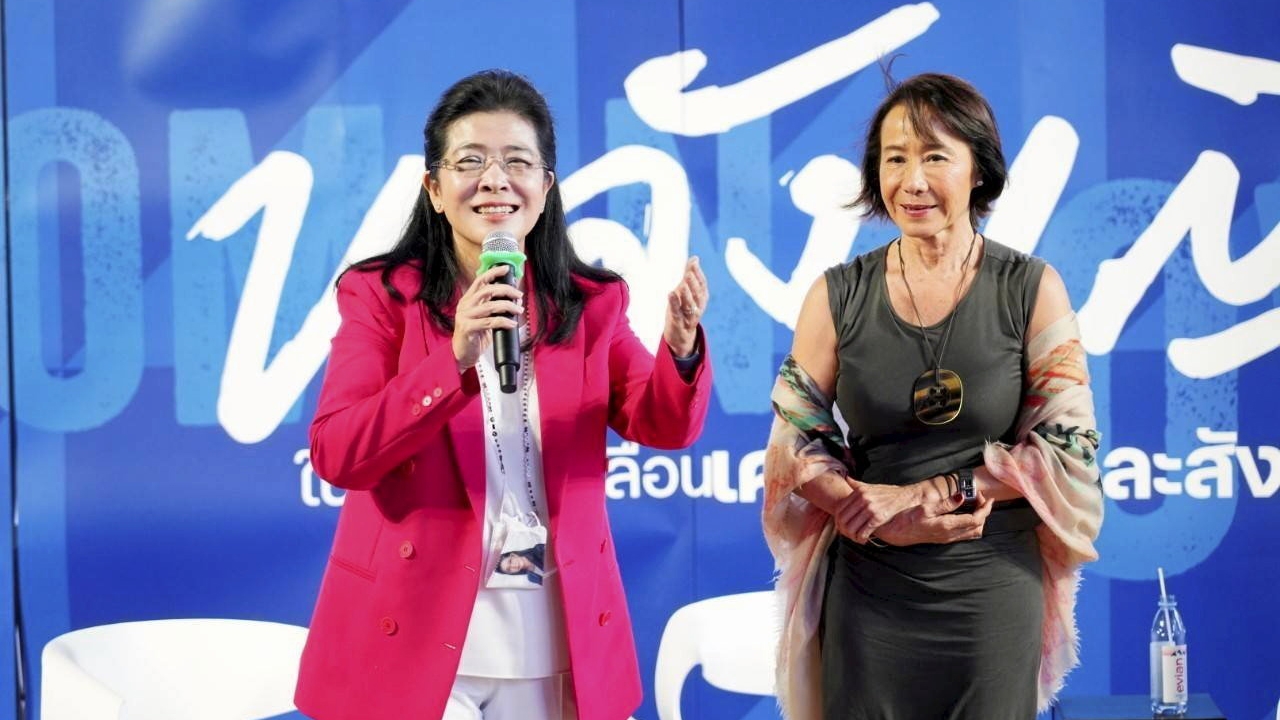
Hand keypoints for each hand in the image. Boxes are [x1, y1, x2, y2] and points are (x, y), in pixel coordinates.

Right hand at [452, 265, 522, 370]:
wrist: (462, 354)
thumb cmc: (474, 336)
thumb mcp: (483, 318)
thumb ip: (493, 308)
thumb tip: (514, 301)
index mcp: (468, 300)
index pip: (480, 281)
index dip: (493, 272)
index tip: (506, 268)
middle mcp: (465, 305)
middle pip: (488, 290)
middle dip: (506, 290)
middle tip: (519, 294)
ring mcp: (465, 316)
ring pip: (490, 306)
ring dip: (508, 306)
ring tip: (519, 309)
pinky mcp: (467, 328)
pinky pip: (490, 322)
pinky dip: (504, 321)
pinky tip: (512, 323)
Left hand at [663, 257, 708, 356]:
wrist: (680, 335)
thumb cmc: (683, 308)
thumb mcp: (686, 291)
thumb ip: (690, 275)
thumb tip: (695, 258)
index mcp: (702, 298)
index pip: (702, 284)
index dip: (698, 274)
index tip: (693, 263)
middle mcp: (698, 307)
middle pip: (698, 294)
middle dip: (693, 283)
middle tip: (688, 273)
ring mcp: (689, 316)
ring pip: (690, 305)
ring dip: (686, 295)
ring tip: (682, 284)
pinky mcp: (678, 323)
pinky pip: (677, 313)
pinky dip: (674, 304)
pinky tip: (670, 294)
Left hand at [831, 480, 924, 544]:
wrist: (908, 497)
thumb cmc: (889, 494)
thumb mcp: (872, 487)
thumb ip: (859, 485)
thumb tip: (847, 479)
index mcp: (859, 491)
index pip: (839, 508)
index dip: (837, 520)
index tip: (840, 526)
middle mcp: (863, 498)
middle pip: (843, 519)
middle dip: (843, 530)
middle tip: (846, 535)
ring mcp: (870, 508)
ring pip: (851, 527)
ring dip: (852, 536)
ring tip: (855, 538)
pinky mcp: (878, 518)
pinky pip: (864, 531)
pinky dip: (861, 538)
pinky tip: (864, 540)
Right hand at [873, 490, 994, 545]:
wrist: (895, 532)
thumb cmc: (906, 518)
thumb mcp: (925, 507)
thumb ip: (945, 504)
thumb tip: (961, 497)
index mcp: (947, 526)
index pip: (976, 519)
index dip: (985, 509)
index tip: (988, 499)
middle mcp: (950, 535)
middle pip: (978, 528)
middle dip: (984, 513)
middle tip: (980, 499)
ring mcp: (946, 538)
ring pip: (972, 533)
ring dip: (978, 520)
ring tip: (975, 506)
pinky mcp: (942, 538)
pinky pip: (964, 535)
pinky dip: (970, 525)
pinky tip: (965, 514)